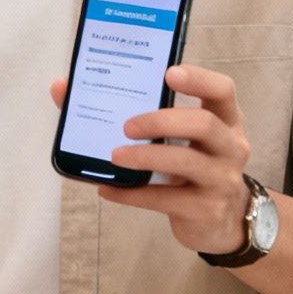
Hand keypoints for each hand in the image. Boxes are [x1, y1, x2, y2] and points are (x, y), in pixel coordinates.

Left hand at [50, 64, 252, 255]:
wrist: (221, 221)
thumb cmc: (191, 165)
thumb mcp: (179, 137)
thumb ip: (132, 109)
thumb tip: (62, 87)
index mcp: (225, 119)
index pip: (222, 90)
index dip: (198, 79)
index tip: (168, 73)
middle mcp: (230, 146)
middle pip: (204, 124)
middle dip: (161, 121)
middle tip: (126, 126)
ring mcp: (221, 180)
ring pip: (186, 162)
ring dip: (145, 157)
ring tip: (114, 157)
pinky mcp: (205, 210)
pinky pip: (166, 199)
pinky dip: (132, 193)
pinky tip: (109, 190)